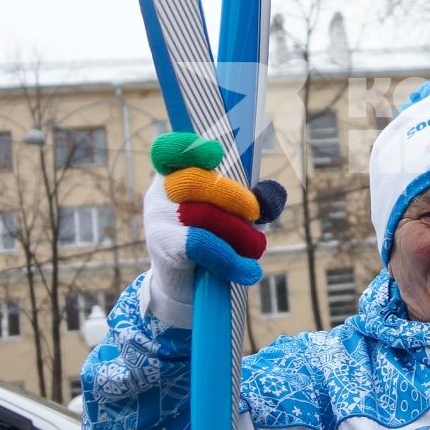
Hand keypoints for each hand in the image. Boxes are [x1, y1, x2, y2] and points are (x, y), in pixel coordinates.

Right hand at [143, 132, 286, 325]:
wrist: (186, 283)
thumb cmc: (214, 237)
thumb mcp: (233, 213)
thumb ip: (254, 198)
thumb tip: (272, 194)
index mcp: (175, 173)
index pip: (171, 150)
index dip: (190, 147)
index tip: (217, 153)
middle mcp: (161, 192)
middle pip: (197, 181)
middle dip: (234, 195)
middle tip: (256, 213)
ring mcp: (157, 218)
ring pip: (203, 215)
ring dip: (239, 233)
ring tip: (257, 248)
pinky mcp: (162, 246)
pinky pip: (199, 244)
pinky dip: (230, 259)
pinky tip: (249, 271)